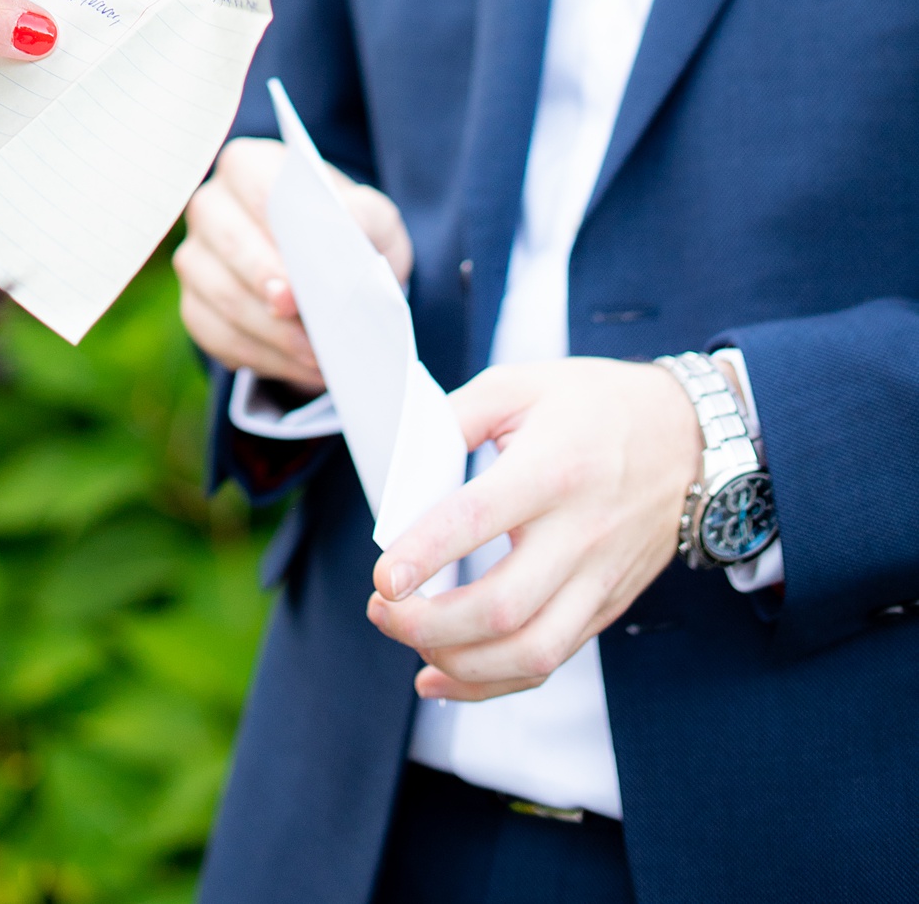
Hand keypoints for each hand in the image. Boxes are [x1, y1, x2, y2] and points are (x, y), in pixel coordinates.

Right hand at [175, 136, 413, 391]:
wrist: (332, 274)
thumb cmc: (346, 234)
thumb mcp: (370, 218)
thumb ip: (362, 215)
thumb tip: (346, 230)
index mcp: (248, 166)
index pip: (258, 190)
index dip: (281, 231)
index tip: (305, 270)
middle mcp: (210, 205)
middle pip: (232, 243)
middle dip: (269, 283)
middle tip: (304, 316)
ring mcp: (196, 257)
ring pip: (223, 296)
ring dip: (272, 331)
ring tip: (317, 353)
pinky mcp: (194, 306)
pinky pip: (218, 336)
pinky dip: (263, 356)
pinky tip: (300, 364)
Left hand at [366, 358, 699, 699]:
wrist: (687, 438)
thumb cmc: (595, 405)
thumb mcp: (519, 385)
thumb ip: (454, 419)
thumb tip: (402, 468)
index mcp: (551, 468)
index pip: (478, 519)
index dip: (425, 553)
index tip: (382, 577)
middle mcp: (579, 533)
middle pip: (503, 607)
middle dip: (428, 624)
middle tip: (380, 609)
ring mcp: (597, 579)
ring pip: (530, 652)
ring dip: (458, 665)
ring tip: (408, 639)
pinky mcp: (605, 606)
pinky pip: (549, 662)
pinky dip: (491, 683)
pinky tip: (442, 676)